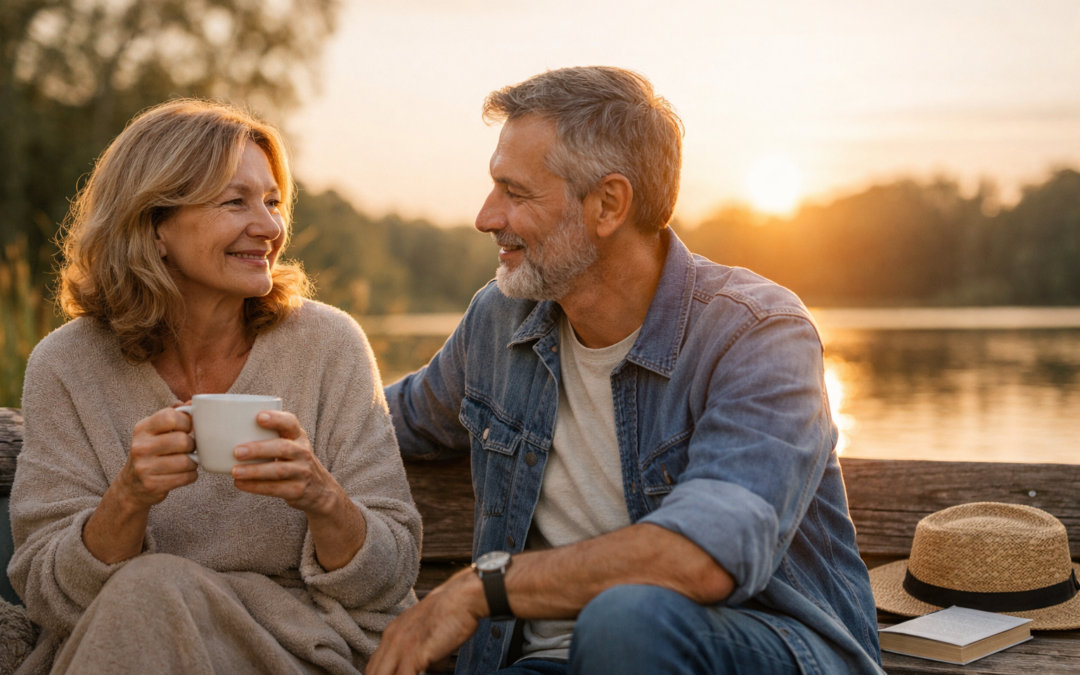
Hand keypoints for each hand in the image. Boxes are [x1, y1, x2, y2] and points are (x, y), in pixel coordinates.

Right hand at [118, 403, 198, 509]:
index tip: (187, 429)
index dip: (186, 422)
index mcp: (142, 428)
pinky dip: (191, 475)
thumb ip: (175, 415)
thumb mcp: (156, 431)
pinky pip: (186, 477)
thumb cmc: (151, 452)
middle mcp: (140, 447)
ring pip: (186, 461)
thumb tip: (194, 402)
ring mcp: (144, 468)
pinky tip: (184, 473)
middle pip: (182, 441)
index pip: (170, 416)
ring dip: (193, 462)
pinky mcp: (153, 485)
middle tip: (189, 448)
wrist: (132, 485)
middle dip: (192, 445)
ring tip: (188, 461)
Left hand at [231, 410, 366, 570]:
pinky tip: (240, 484)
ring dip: (254, 471)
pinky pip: (275, 489)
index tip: (258, 417)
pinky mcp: (297, 490)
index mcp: (298, 436)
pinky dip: (255, 487)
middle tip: (237, 451)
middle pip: (282, 448)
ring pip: (278, 470)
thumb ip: (270, 436)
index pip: (290, 423)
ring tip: (235, 471)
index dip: (276, 419)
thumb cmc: (294, 461)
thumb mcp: (291, 444)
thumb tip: (227, 431)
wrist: (319, 489)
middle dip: (259, 449)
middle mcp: (303, 452)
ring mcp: (302, 472)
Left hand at [367, 569, 487, 674]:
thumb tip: (427, 669)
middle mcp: (391, 639)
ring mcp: (401, 647)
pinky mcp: (414, 655)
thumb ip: (421, 652)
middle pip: (373, 672)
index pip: (374, 665)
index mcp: (392, 632)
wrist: (464, 598)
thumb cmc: (453, 614)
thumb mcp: (427, 632)